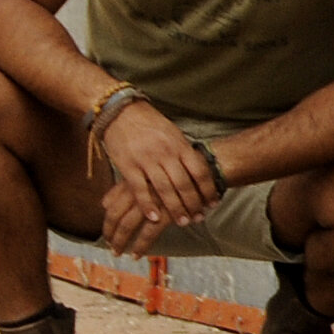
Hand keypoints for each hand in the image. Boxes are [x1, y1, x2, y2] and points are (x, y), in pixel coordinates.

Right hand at [97, 99, 218, 247]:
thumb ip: (184, 152)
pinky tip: (155, 218)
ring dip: (175, 208)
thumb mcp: (173, 134)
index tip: (213, 203)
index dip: (208, 189)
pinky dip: (148, 205)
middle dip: (193, 203)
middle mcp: (165, 153)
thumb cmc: (150, 124)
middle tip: (199, 217)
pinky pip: (140, 190)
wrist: (121, 112)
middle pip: (184, 184)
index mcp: (179, 145)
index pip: (199, 171)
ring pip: (164, 190)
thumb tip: (199, 171)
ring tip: (182, 221)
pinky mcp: (128, 166)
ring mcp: (146, 160)